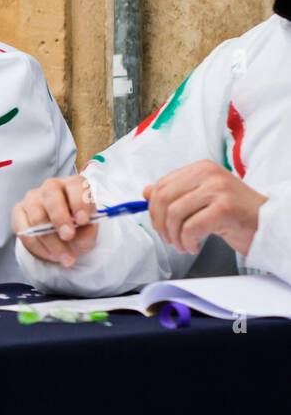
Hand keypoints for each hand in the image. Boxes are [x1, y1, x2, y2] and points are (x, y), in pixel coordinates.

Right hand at [12, 174, 98, 266]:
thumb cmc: (79, 230)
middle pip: (51, 196)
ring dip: (50, 239)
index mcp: (73, 185)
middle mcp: (52, 187)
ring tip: (62, 256)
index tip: (83, 220)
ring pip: (36, 215)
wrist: (63, 241)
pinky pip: (23, 228)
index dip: (79, 202)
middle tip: (68, 236)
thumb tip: (80, 231)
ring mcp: (32, 198)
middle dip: (60, 217)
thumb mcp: (89, 231)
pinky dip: (36, 245)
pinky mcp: (18, 211)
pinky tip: (49, 254)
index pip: (75, 186)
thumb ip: (88, 230)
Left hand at [145, 160, 266, 255]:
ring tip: (182, 244)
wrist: (267, 223)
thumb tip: (145, 192)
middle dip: (159, 224)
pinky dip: (187, 242)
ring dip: (173, 236)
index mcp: (200, 168)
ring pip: (174, 214)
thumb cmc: (234, 212)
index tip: (157, 223)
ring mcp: (217, 190)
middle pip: (163, 199)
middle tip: (168, 238)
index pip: (161, 185)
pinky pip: (190, 228)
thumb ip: (176, 192)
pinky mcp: (224, 209)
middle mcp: (208, 174)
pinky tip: (193, 246)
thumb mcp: (202, 196)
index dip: (153, 208)